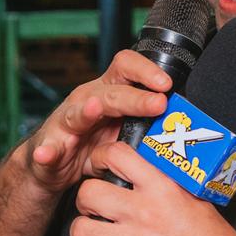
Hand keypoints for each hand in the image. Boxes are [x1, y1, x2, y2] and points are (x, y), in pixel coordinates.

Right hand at [22, 50, 172, 194]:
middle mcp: (85, 102)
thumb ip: (150, 127)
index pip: (126, 68)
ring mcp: (64, 124)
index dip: (146, 71)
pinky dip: (46, 152)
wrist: (51, 167)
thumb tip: (189, 126)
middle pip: (110, 92)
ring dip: (86, 111)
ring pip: (76, 114)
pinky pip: (46, 149)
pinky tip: (46, 155)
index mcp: (108, 93)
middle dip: (135, 98)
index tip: (167, 83)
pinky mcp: (48, 147)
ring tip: (94, 109)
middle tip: (158, 103)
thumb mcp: (125, 133)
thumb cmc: (93, 144)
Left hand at [43, 140, 235, 235]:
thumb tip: (145, 171)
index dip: (102, 158)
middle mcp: (143, 214)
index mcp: (162, 190)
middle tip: (94, 205)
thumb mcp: (195, 201)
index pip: (118, 156)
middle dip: (86, 199)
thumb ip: (166, 185)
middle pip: (89, 194)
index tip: (100, 164)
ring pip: (80, 229)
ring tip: (87, 232)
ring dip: (79, 230)